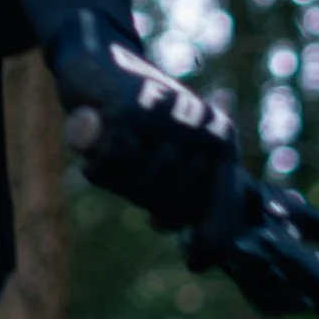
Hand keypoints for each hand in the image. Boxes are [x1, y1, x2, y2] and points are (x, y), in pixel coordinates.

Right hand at [48, 10, 259, 264]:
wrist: (100, 56)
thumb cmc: (140, 118)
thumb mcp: (177, 151)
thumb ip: (193, 193)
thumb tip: (206, 255)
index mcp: (220, 137)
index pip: (223, 202)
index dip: (211, 238)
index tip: (194, 261)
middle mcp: (201, 125)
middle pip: (173, 203)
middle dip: (148, 201)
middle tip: (132, 178)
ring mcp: (167, 117)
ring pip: (141, 187)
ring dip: (119, 181)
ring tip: (114, 155)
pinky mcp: (127, 110)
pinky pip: (110, 168)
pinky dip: (98, 166)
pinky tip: (95, 143)